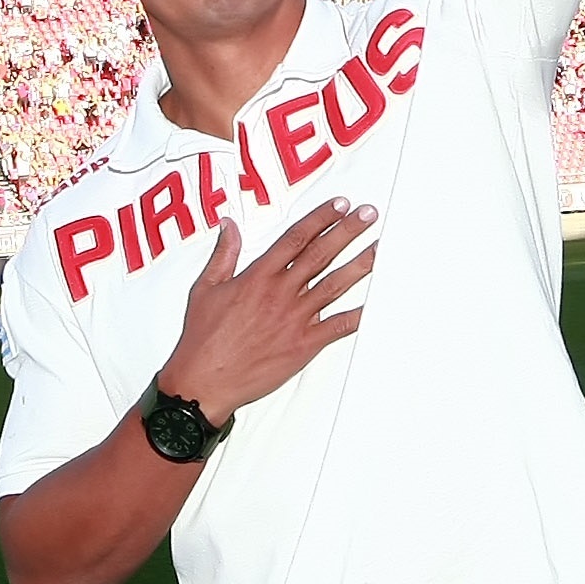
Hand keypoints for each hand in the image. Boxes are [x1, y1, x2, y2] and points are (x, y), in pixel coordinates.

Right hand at [158, 197, 375, 424]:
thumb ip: (223, 254)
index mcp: (258, 276)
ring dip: (359, 264)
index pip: (296, 238)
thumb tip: (229, 226)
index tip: (339, 205)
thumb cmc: (204, 337)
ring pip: (334, 285)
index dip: (320, 218)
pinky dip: (358, 316)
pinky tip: (374, 305)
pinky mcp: (304, 344)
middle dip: (347, 231)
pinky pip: (337, 327)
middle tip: (368, 215)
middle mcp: (280, 293)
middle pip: (321, 254)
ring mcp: (295, 318)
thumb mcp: (206, 287)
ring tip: (380, 248)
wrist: (206, 378)